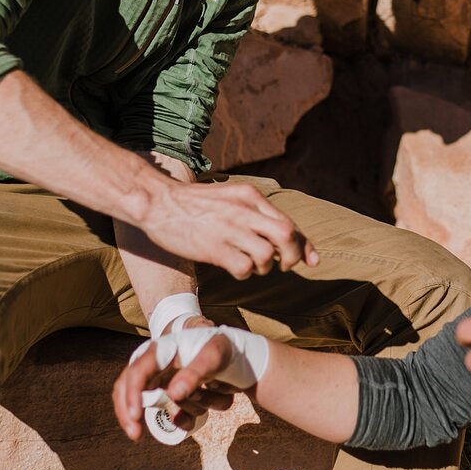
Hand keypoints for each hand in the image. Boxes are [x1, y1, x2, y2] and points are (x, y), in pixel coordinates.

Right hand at [113, 332, 236, 441]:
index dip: (131, 394)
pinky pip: (172, 414)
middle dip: (133, 415)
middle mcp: (155, 367)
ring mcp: (161, 382)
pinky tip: (197, 415)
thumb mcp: (213, 354)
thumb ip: (195, 372)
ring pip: (159, 407)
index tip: (135, 416)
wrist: (225, 346)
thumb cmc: (216, 345)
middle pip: (129, 393)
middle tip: (136, 435)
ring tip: (204, 398)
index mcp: (160, 352)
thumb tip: (173, 394)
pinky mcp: (172, 395)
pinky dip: (185, 418)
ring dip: (184, 409)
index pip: (137, 372)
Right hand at [141, 181, 318, 279]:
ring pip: (267, 255)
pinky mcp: (214, 247)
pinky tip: (234, 267)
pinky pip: (244, 268)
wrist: (159, 203)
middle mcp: (244, 210)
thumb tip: (286, 238)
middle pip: (287, 235)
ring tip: (251, 265)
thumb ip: (257, 214)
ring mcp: (229, 229)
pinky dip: (245, 273)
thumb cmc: (197, 205)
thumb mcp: (231, 198)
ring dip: (265, 267)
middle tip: (284, 266)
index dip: (305, 245)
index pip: (290, 223)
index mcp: (251, 196)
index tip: (312, 261)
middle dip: (293, 256)